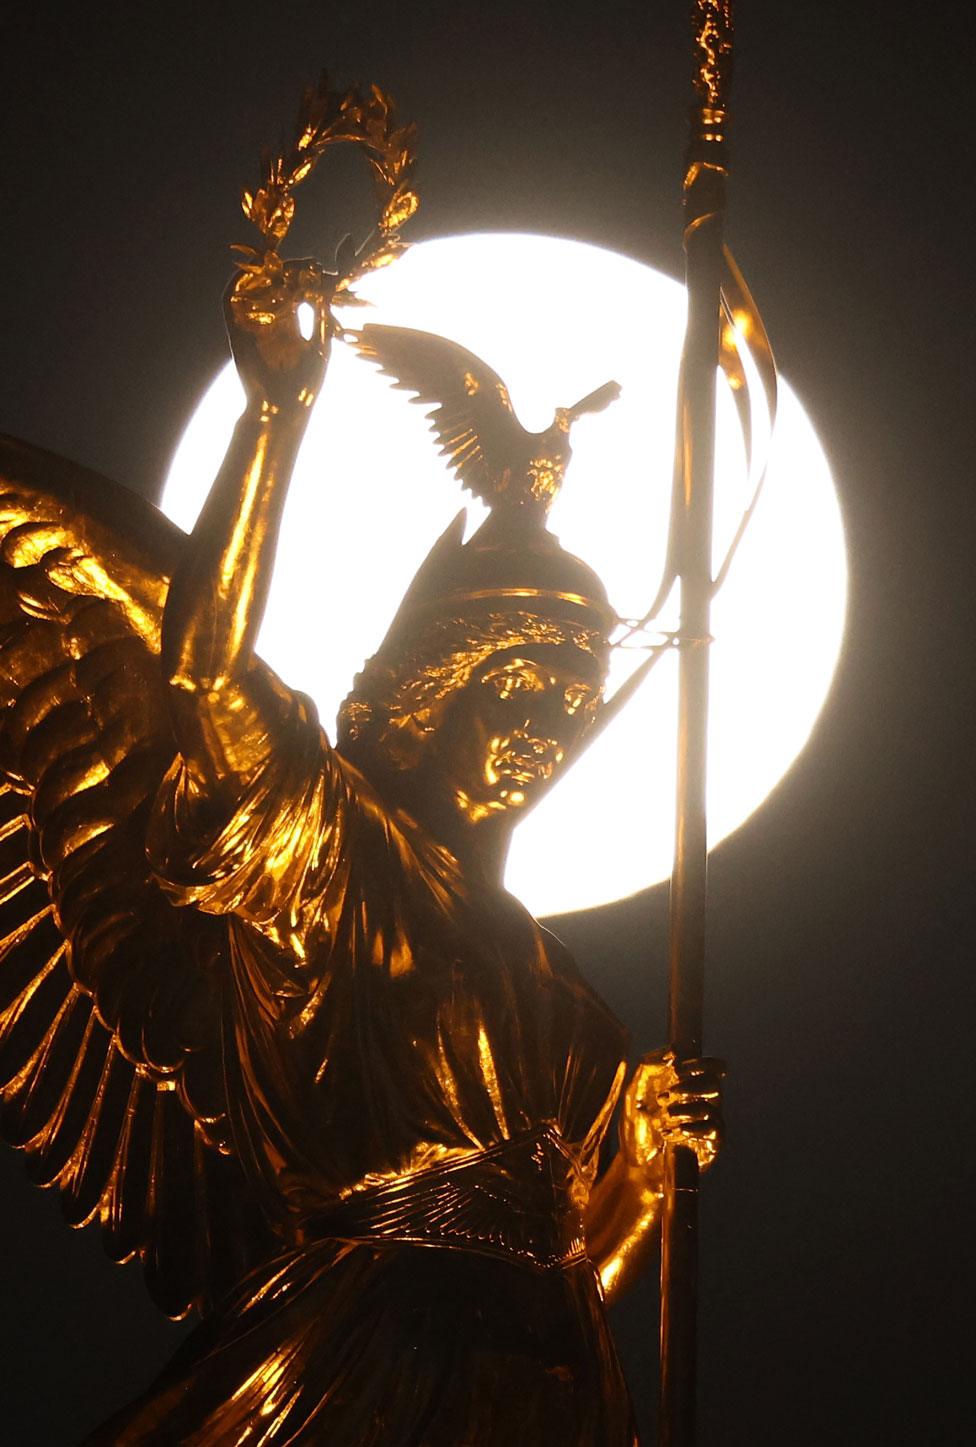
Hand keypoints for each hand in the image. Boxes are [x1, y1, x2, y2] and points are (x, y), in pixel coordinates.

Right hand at [224, 254, 333, 412]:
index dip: (307, 278)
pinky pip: (231, 302)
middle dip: (289, 272)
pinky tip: (252, 274)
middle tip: (305, 264)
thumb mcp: (321, 346)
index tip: (321, 269)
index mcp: (291, 326)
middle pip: (276, 286)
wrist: (282, 409)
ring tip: (282, 266)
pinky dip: (237, 286)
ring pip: (254, 290)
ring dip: (265, 275)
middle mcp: (271, 322)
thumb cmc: (305, 384)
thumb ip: (322, 317)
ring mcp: (253, 325)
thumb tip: (327, 288)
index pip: (297, 292)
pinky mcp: (236, 331)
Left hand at [619, 1049, 724, 1175]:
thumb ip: (649, 1069)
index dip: (697, 1063)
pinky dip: (692, 1128)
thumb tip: (672, 1052)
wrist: (636, 1167)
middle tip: (667, 1095)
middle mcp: (701, 1103)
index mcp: (686, 1087)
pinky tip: (673, 1133)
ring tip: (664, 1118)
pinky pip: (714, 1130)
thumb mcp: (634, 1094)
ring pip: (711, 1106)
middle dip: (690, 1086)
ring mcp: (707, 1124)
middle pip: (714, 1083)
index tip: (676, 1068)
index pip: (707, 1066)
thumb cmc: (636, 1129)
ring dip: (685, 1109)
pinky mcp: (710, 1145)